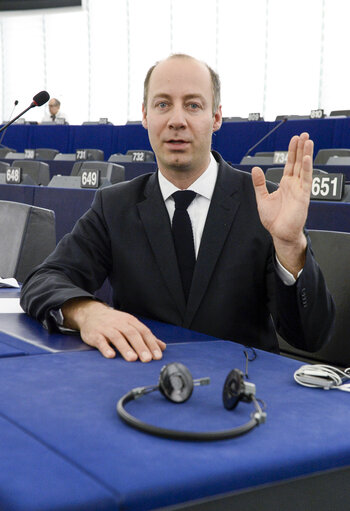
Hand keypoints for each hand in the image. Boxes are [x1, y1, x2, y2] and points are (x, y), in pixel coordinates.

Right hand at [62, 298, 165, 361]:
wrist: (91, 314)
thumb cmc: (114, 322)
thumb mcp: (130, 325)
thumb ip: (145, 337)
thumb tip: (162, 347)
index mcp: (130, 321)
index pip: (143, 332)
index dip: (151, 344)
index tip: (157, 356)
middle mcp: (120, 323)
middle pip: (132, 334)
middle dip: (140, 347)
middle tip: (147, 359)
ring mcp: (107, 328)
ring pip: (117, 337)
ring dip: (125, 348)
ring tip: (132, 359)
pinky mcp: (95, 334)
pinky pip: (100, 340)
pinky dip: (106, 348)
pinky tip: (111, 355)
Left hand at [251, 132, 312, 274]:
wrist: (280, 233)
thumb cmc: (273, 220)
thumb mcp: (262, 198)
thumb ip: (259, 184)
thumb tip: (255, 169)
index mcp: (285, 185)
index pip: (290, 164)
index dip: (292, 152)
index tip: (294, 139)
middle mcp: (294, 185)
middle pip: (298, 162)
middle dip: (300, 148)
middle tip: (304, 134)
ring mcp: (299, 189)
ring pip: (304, 168)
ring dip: (306, 154)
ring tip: (308, 141)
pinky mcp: (303, 196)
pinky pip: (306, 180)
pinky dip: (306, 169)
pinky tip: (306, 158)